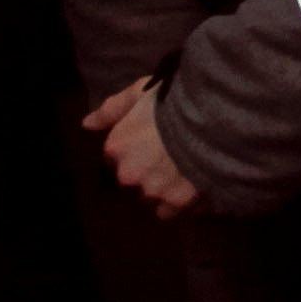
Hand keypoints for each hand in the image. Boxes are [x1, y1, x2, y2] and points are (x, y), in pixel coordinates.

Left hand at [83, 78, 198, 218]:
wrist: (213, 118)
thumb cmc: (174, 100)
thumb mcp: (140, 92)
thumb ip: (112, 109)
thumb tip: (86, 124)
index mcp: (117, 147)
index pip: (116, 155)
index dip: (134, 146)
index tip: (151, 138)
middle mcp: (129, 174)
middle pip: (134, 178)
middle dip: (147, 169)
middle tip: (170, 152)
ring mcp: (154, 191)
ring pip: (154, 195)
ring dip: (164, 187)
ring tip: (186, 169)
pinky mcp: (179, 203)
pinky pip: (176, 209)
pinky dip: (182, 200)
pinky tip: (195, 183)